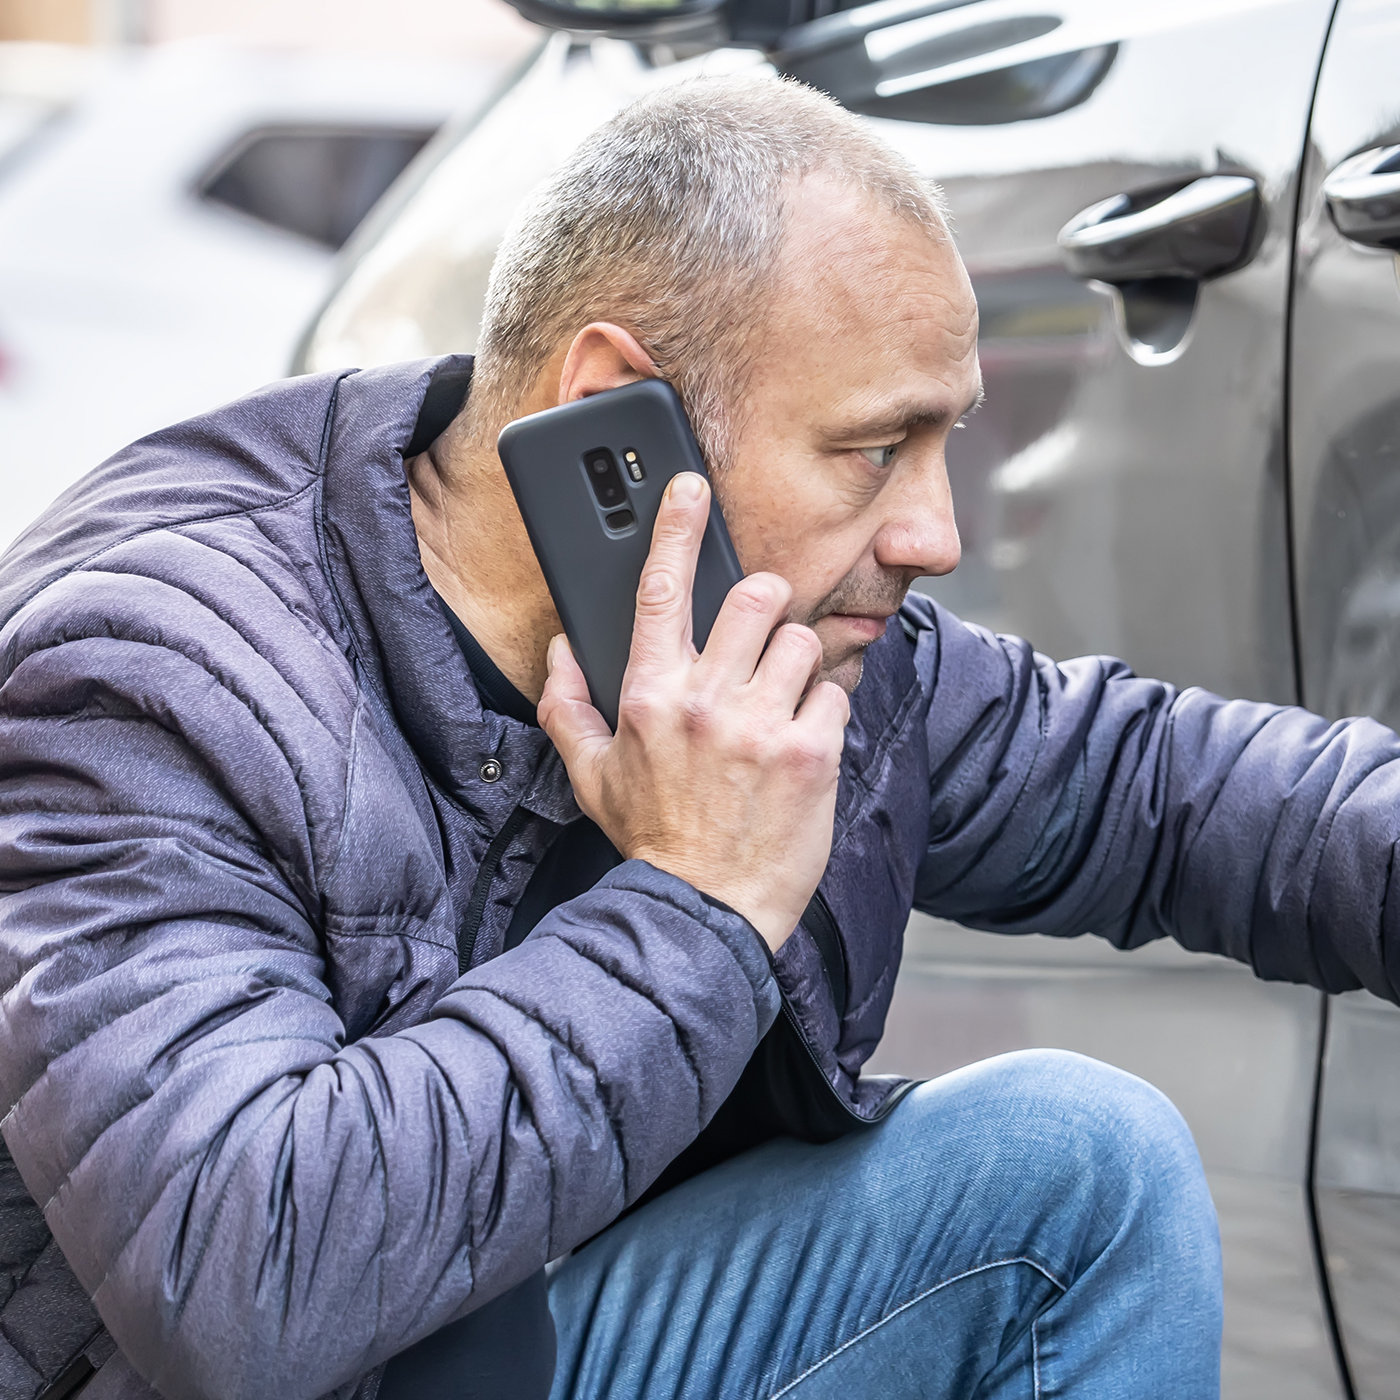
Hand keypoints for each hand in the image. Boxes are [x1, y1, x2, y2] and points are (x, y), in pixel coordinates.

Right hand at [537, 474, 845, 949]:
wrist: (706, 911)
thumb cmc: (653, 842)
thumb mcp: (590, 776)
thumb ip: (568, 705)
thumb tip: (564, 648)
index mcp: (649, 696)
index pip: (661, 590)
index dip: (676, 528)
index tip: (689, 488)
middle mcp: (706, 701)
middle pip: (755, 596)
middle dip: (764, 606)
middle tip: (760, 639)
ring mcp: (762, 725)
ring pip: (803, 641)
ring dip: (798, 664)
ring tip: (780, 704)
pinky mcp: (812, 753)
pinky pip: (835, 695)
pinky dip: (826, 712)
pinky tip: (804, 742)